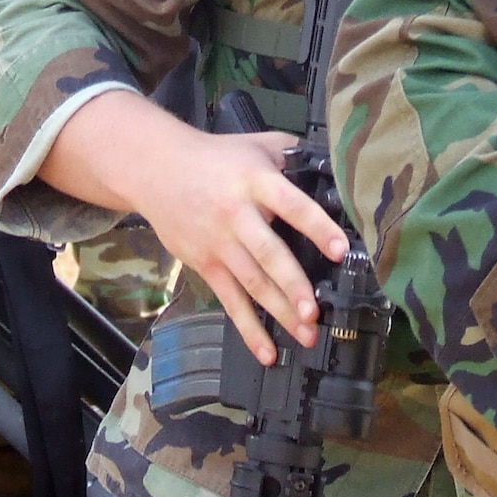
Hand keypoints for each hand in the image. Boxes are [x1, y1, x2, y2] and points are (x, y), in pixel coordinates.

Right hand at [40, 92, 347, 363]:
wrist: (156, 169)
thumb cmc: (217, 156)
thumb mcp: (257, 143)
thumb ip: (294, 156)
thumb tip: (334, 173)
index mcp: (256, 181)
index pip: (292, 205)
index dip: (317, 227)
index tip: (340, 250)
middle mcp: (237, 214)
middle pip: (268, 253)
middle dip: (292, 284)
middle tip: (314, 310)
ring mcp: (219, 242)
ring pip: (252, 283)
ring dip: (279, 311)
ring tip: (305, 334)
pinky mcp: (205, 263)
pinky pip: (230, 301)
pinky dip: (248, 329)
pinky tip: (267, 352)